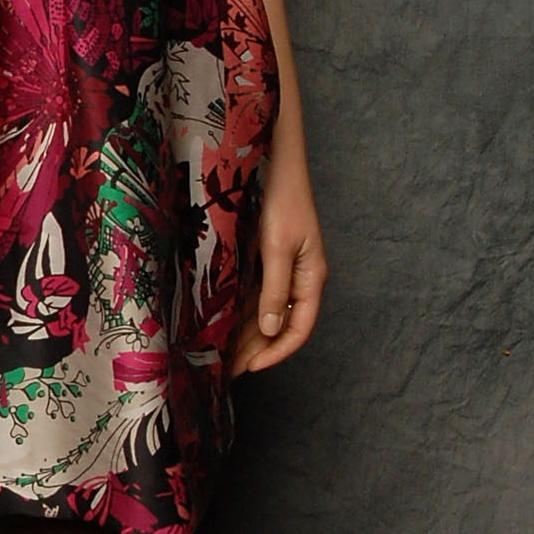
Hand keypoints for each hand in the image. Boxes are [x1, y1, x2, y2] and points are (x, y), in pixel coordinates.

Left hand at [228, 157, 325, 375]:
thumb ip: (274, 289)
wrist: (275, 164)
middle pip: (280, 325)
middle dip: (257, 349)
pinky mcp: (266, 259)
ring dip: (246, 334)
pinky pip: (255, 295)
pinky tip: (222, 324)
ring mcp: (282, 269)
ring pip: (266, 312)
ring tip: (221, 354)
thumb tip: (271, 328)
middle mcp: (299, 278)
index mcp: (311, 277)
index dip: (277, 352)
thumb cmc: (282, 200)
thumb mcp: (276, 248)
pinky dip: (241, 312)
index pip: (299, 328)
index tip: (252, 367)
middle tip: (228, 370)